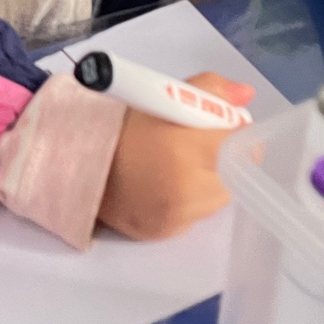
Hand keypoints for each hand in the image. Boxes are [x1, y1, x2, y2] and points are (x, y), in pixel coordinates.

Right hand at [98, 72, 254, 240]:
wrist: (78, 164)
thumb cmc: (121, 126)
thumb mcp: (162, 96)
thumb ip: (210, 90)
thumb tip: (246, 94)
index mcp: (186, 148)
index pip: (242, 144)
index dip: (235, 133)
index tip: (220, 128)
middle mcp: (187, 188)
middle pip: (236, 172)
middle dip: (224, 157)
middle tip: (197, 145)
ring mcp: (178, 215)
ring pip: (219, 198)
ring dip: (210, 181)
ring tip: (179, 166)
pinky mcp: (167, 233)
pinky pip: (196, 216)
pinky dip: (190, 201)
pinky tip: (166, 186)